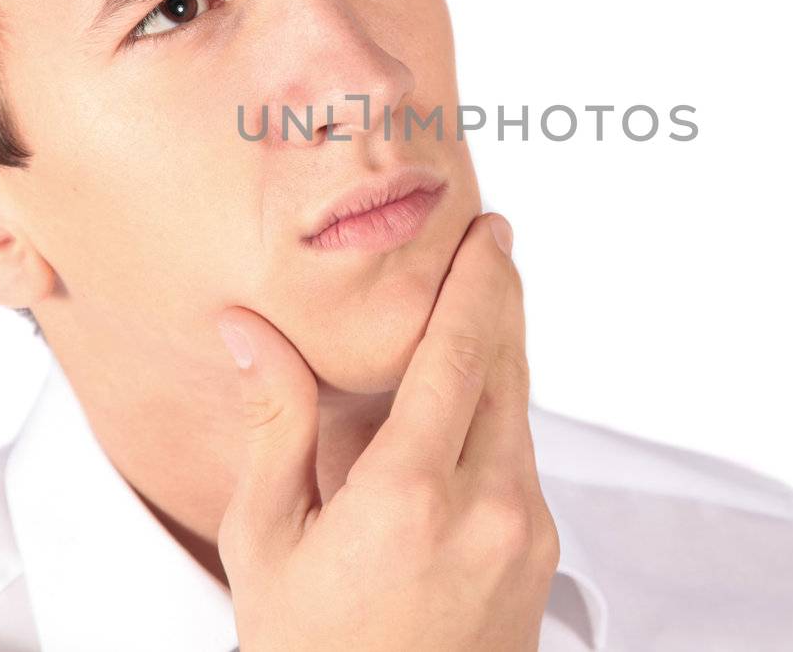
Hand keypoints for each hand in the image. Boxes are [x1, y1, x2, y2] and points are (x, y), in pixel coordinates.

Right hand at [212, 212, 558, 650]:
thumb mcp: (268, 541)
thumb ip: (273, 423)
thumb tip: (250, 332)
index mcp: (411, 496)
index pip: (461, 352)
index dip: (479, 280)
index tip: (485, 233)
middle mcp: (489, 509)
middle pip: (509, 367)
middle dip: (500, 298)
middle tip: (488, 247)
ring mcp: (526, 536)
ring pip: (522, 412)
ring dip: (501, 356)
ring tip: (467, 317)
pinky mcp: (542, 558)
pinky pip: (524, 460)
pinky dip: (499, 418)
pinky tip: (462, 412)